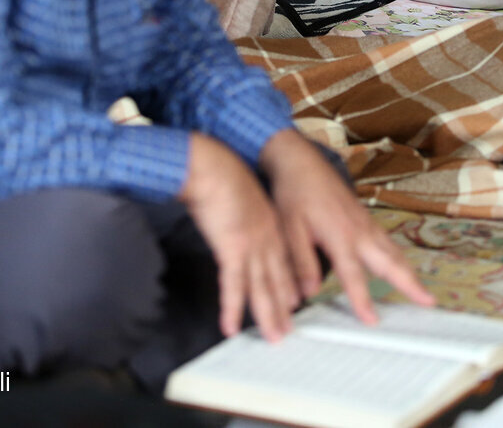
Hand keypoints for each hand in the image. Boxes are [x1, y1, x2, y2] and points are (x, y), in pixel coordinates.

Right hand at [180, 133, 298, 340]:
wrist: (209, 164)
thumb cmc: (218, 175)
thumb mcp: (239, 197)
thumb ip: (243, 215)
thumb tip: (235, 226)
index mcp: (270, 223)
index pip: (282, 261)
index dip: (286, 284)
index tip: (293, 302)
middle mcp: (266, 236)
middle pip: (276, 278)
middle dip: (281, 308)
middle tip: (287, 331)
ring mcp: (252, 243)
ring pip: (262, 287)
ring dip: (267, 315)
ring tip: (273, 337)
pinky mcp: (233, 247)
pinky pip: (233, 285)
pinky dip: (232, 308)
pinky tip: (230, 327)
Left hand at [260, 129, 434, 324]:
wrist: (301, 163)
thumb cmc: (294, 194)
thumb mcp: (289, 228)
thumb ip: (300, 261)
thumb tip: (307, 293)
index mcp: (339, 234)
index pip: (353, 274)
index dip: (362, 299)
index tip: (372, 320)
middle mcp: (358, 230)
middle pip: (389, 262)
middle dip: (409, 284)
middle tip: (428, 302)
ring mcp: (366, 224)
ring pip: (393, 252)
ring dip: (410, 273)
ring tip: (424, 294)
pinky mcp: (366, 220)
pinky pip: (389, 243)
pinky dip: (401, 259)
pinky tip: (403, 269)